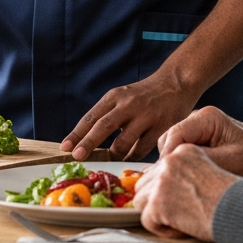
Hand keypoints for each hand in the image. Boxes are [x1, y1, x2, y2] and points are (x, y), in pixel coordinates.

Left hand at [61, 72, 200, 160]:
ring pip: (123, 144)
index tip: (66, 147)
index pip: (91, 117)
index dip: (77, 133)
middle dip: (88, 143)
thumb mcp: (123, 97)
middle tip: (78, 156)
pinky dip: (132, 157)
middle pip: (103, 127)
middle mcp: (128, 105)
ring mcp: (145, 116)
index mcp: (115, 97)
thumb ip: (108, 115)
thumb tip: (86, 143)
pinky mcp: (161, 128)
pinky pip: (141, 150)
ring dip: (114, 155)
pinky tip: (129, 157)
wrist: (176, 84)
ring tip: (111, 159)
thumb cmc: (143, 96)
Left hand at [133, 144, 238, 241]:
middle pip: (145, 184)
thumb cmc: (232, 197)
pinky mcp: (160, 201)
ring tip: (181, 220)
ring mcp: (163, 180)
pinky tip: (181, 228)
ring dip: (158, 214)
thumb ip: (182, 172)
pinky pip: (146, 220)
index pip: (157, 169)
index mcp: (184, 151)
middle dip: (157, 202)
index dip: (166, 190)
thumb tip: (155, 183)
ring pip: (141, 201)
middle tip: (181, 212)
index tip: (183, 200)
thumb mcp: (207, 171)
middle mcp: (171, 161)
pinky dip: (162, 230)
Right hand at [159, 106, 242, 177]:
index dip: (167, 157)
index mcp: (207, 117)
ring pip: (172, 145)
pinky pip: (180, 149)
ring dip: (175, 162)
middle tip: (172, 183)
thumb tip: (175, 167)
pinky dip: (181, 162)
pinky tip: (189, 177)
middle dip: (169, 160)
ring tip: (182, 182)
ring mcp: (197, 126)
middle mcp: (199, 117)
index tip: (166, 178)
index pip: (175, 134)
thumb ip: (203, 160)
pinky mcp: (198, 137)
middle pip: (169, 139)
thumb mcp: (232, 162)